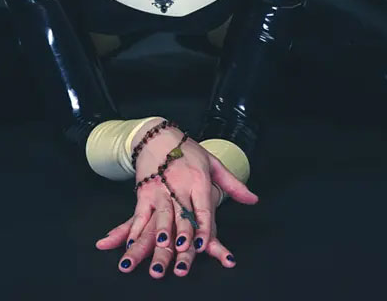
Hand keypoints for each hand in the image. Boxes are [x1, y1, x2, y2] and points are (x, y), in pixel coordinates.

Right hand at [94, 127, 257, 277]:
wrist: (158, 136)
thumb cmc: (187, 151)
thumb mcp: (213, 164)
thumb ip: (233, 185)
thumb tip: (253, 200)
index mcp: (199, 180)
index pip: (203, 207)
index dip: (204, 226)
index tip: (204, 243)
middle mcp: (179, 187)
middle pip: (182, 215)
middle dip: (183, 233)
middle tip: (184, 250)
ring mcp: (160, 191)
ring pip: (161, 215)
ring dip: (161, 231)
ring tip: (162, 244)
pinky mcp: (144, 193)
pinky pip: (139, 214)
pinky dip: (135, 229)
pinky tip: (132, 242)